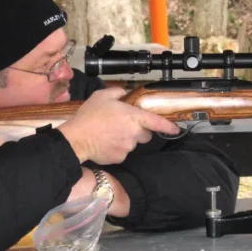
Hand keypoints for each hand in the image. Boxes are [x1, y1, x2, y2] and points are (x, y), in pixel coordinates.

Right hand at [57, 87, 179, 164]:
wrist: (76, 138)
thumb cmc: (89, 116)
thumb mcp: (102, 96)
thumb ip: (117, 92)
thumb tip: (125, 93)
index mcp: (133, 117)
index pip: (157, 122)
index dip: (168, 126)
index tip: (176, 128)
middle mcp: (134, 134)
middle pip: (145, 134)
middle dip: (139, 130)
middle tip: (123, 125)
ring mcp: (128, 148)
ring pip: (133, 144)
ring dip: (127, 139)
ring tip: (110, 133)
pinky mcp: (120, 158)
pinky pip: (123, 152)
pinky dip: (117, 148)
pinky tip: (106, 142)